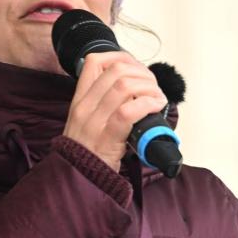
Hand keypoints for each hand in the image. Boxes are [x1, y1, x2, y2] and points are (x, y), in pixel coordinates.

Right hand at [62, 51, 168, 172]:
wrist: (80, 180)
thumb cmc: (89, 152)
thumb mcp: (87, 121)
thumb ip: (103, 102)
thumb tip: (134, 86)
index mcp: (80, 99)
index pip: (93, 61)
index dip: (121, 57)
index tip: (137, 69)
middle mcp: (84, 106)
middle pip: (116, 70)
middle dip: (142, 73)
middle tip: (153, 86)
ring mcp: (94, 121)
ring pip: (124, 86)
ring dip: (149, 87)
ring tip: (158, 97)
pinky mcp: (107, 137)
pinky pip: (129, 111)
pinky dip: (148, 103)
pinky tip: (157, 107)